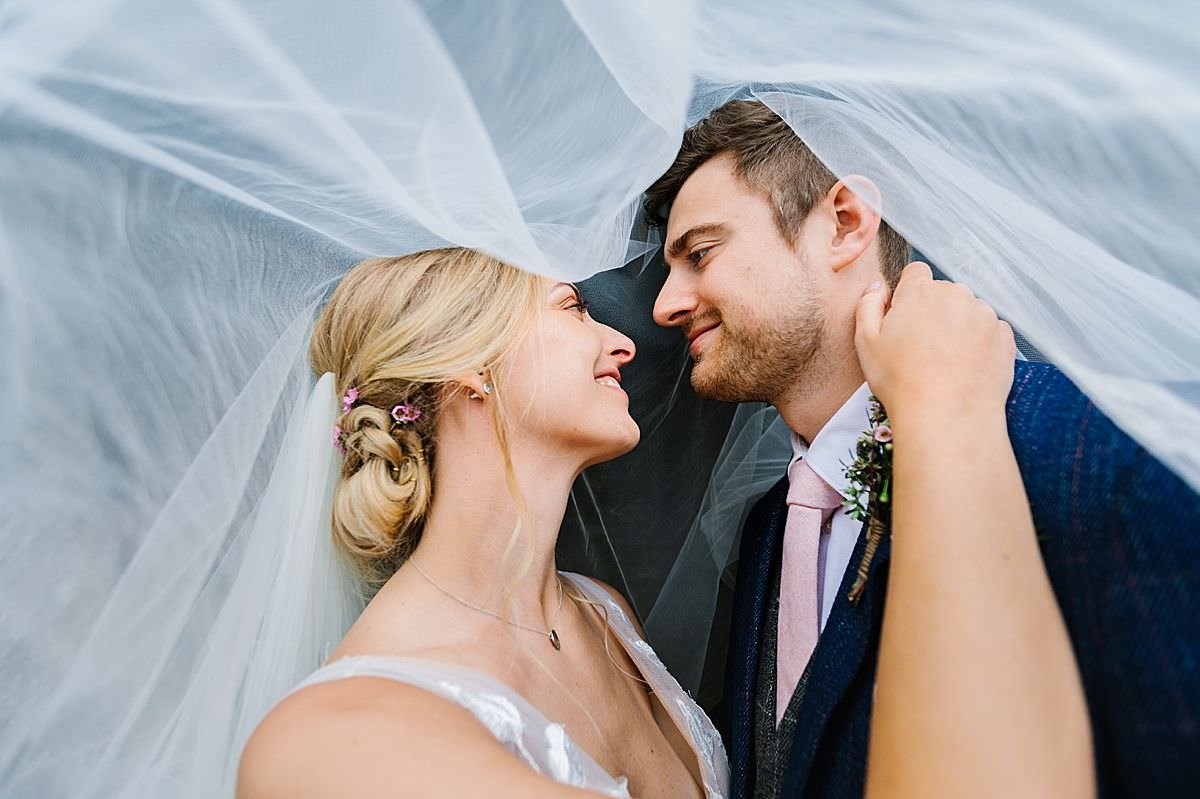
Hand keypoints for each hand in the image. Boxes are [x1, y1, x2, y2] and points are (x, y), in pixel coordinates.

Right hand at [854, 262, 1015, 420]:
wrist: (946, 414)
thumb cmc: (902, 381)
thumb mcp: (866, 342)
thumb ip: (867, 306)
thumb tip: (876, 289)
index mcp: (920, 292)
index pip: (916, 273)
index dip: (908, 295)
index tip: (905, 318)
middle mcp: (955, 295)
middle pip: (943, 294)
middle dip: (934, 313)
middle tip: (922, 348)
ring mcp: (984, 315)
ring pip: (968, 313)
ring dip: (958, 328)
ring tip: (945, 363)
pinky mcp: (1004, 336)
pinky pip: (989, 332)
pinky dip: (979, 344)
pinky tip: (964, 368)